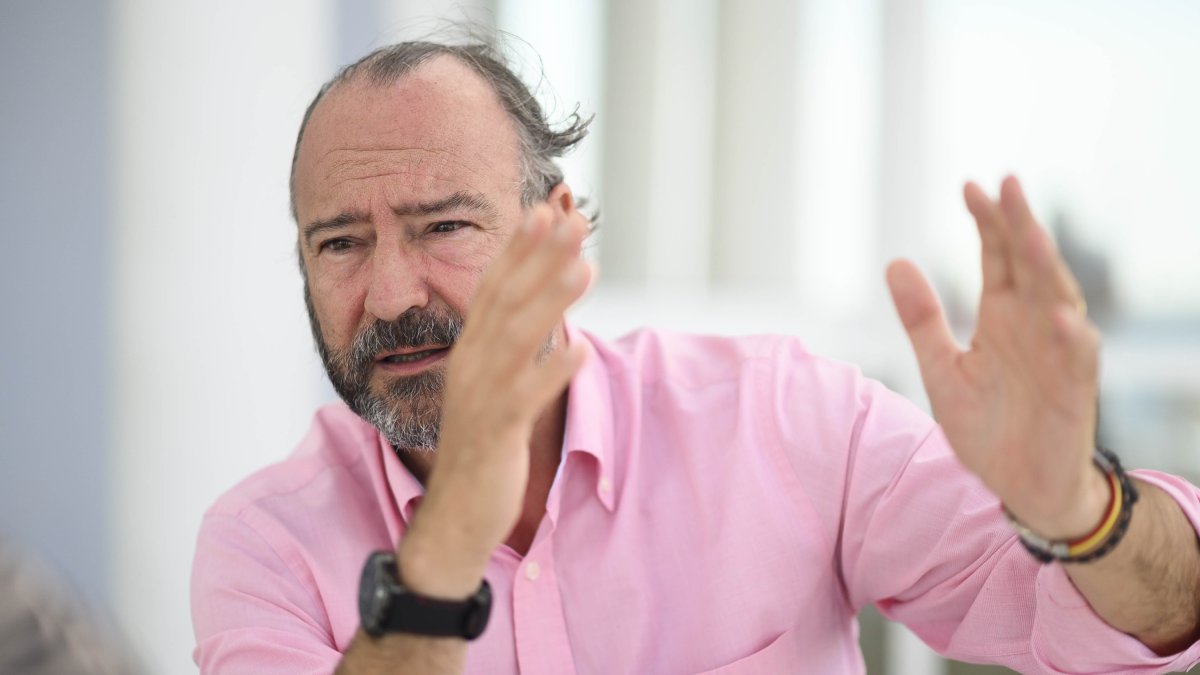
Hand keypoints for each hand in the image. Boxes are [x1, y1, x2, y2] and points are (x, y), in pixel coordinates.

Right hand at [399, 197, 591, 595]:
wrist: (455, 512)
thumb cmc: (482, 444)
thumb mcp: (496, 386)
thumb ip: (516, 348)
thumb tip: (548, 314)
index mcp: (471, 349)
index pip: (494, 286)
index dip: (520, 247)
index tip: (546, 208)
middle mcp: (471, 363)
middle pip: (508, 299)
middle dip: (541, 257)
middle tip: (575, 219)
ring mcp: (481, 396)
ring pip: (517, 339)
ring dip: (551, 301)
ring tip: (586, 268)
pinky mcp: (495, 432)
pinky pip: (525, 398)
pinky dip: (552, 372)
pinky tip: (581, 350)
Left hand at [886, 176, 1108, 538]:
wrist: (1020, 487)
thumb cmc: (988, 427)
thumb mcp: (942, 370)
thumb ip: (921, 319)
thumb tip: (894, 261)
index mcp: (1001, 317)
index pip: (995, 258)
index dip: (986, 223)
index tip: (969, 185)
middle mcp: (1033, 326)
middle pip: (1029, 265)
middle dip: (1019, 226)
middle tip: (1007, 183)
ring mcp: (1057, 356)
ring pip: (1057, 299)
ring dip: (1045, 266)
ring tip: (1028, 232)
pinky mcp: (1075, 392)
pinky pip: (1078, 358)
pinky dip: (1071, 336)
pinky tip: (1060, 314)